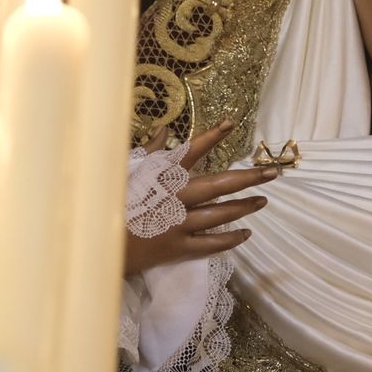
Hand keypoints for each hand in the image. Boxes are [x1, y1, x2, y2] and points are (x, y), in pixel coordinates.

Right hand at [124, 120, 278, 272]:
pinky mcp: (178, 247)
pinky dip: (230, 238)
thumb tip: (165, 129)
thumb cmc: (111, 205)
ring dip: (244, 207)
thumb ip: (149, 151)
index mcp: (161, 177)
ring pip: (220, 214)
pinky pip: (211, 243)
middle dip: (247, 177)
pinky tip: (246, 233)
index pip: (191, 150)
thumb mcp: (126, 173)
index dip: (211, 136)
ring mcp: (179, 224)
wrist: (99, 246)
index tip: (230, 124)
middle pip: (219, 184)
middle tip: (271, 173)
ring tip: (262, 200)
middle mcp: (175, 198)